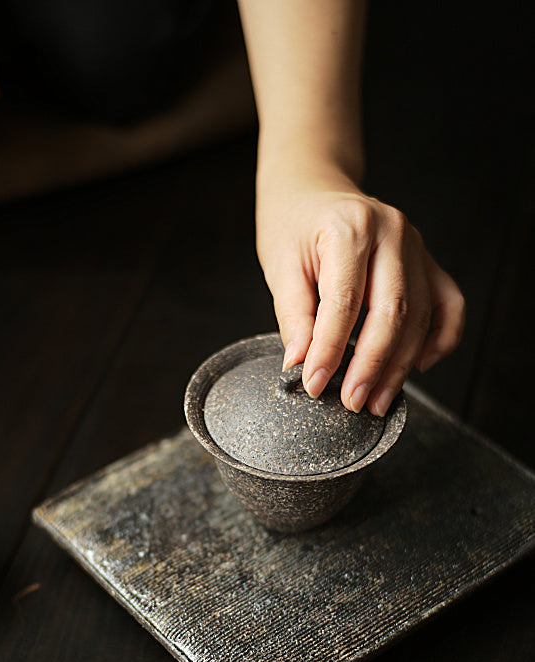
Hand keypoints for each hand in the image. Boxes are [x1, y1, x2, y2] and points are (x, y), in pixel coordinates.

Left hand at [257, 168, 465, 414]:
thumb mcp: (280, 266)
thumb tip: (300, 363)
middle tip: (353, 402)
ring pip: (419, 316)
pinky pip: (448, 304)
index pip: (344, 302)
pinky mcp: (428, 261)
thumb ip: (293, 316)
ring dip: (399, 365)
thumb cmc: (293, 225)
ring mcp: (416, 246)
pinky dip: (442, 338)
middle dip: (372, 365)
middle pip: (391, 311)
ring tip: (376, 400)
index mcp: (350, 228)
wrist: (313, 190)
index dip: (330, 350)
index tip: (315, 383)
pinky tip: (421, 366)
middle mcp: (392, 233)